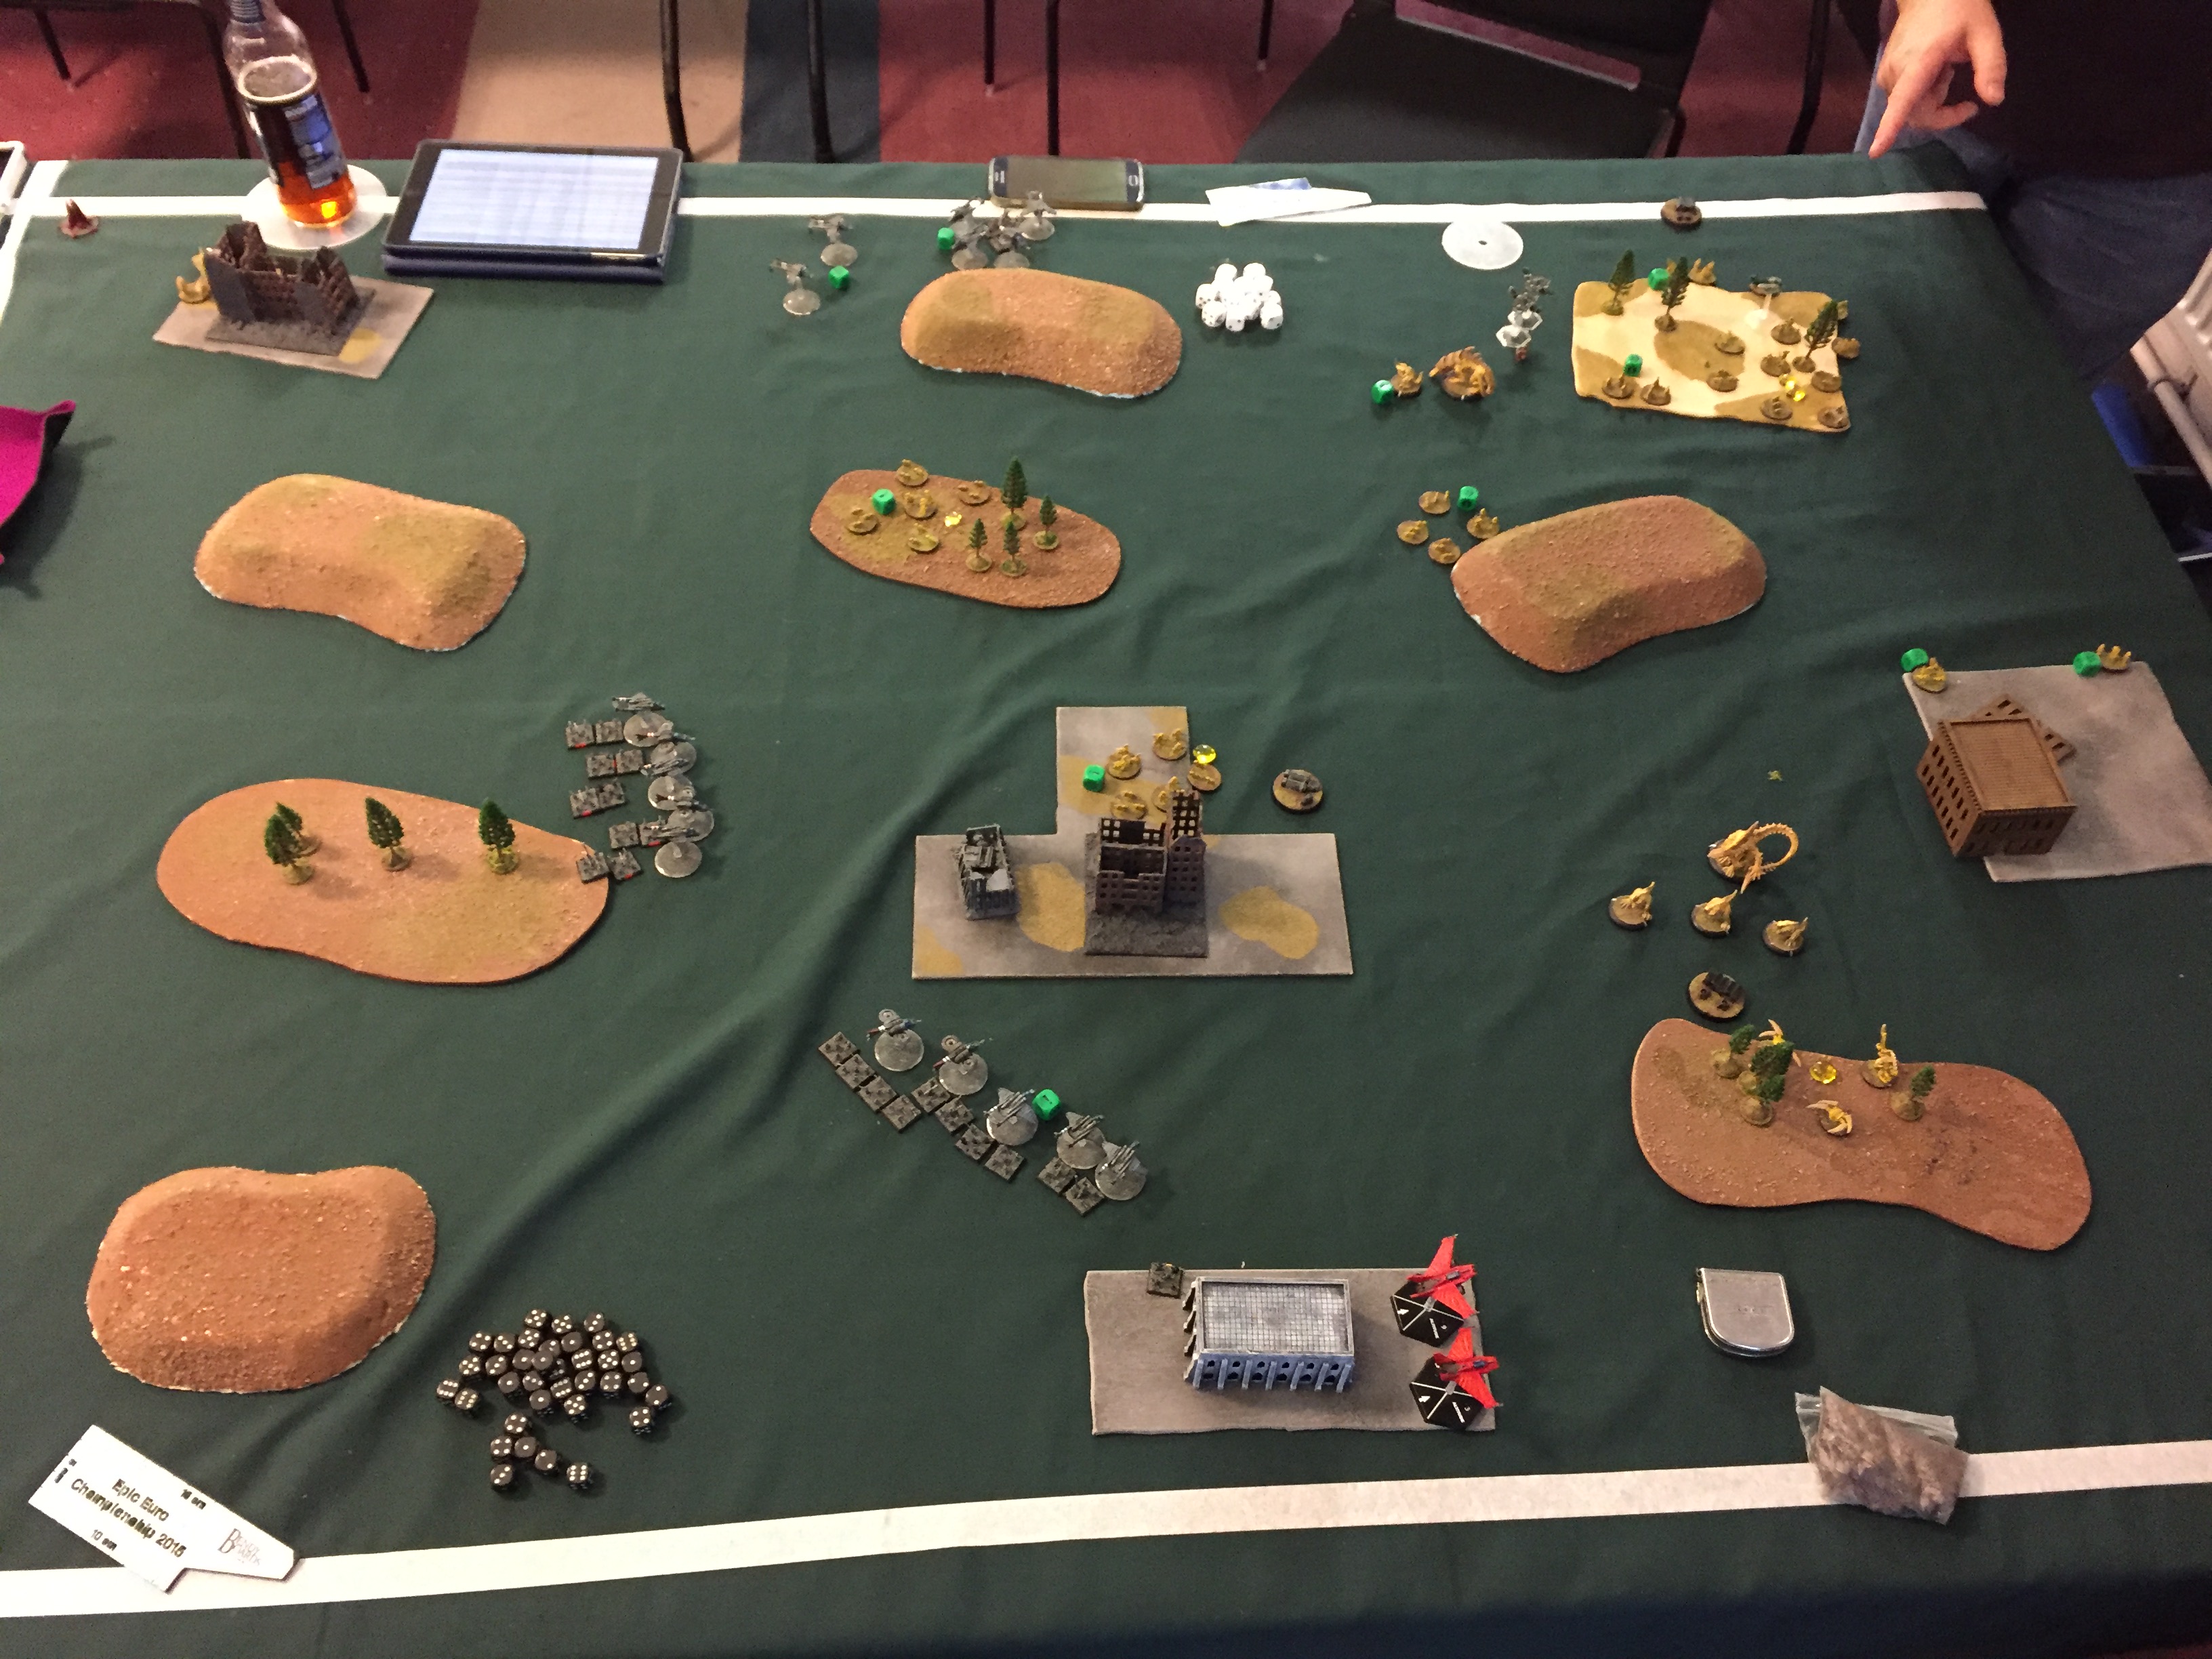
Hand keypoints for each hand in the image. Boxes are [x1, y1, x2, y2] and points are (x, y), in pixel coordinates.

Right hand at [1867, 0, 2006, 157]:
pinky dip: (1925, 93)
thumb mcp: (1986, 33)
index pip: (1902, 100)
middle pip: (1913, 114)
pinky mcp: (1886, 74)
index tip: (1877, 151)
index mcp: (1919, 61)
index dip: (1889, 127)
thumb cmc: (1960, 8)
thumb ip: (1992, 66)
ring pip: (1910, 109)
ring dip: (1935, 100)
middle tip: (1969, 100)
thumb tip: (1994, 101)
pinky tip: (1936, 70)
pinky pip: (1905, 99)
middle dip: (1942, 114)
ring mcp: (1887, 74)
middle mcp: (1895, 72)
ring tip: (1948, 70)